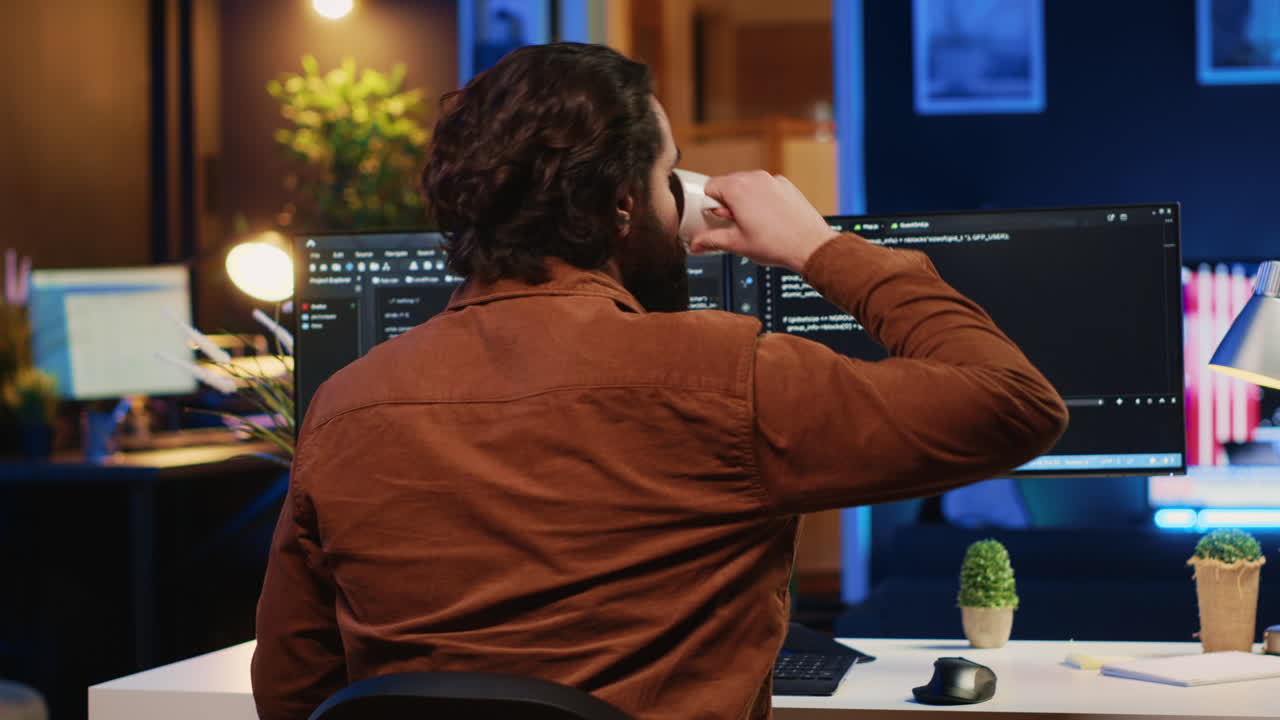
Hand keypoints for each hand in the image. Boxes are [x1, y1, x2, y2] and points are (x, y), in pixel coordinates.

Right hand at [688, 170, 838, 272]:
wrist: (810, 246)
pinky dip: (762, 200)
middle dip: (727, 204)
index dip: (709, 205)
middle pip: (728, 185)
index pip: (709, 187)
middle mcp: (755, 178)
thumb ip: (710, 240)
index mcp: (738, 189)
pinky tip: (768, 219)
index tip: (716, 218)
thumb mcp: (736, 244)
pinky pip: (765, 188)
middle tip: (735, 225)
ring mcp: (772, 180)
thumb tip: (696, 243)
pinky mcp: (785, 185)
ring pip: (747, 186)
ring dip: (744, 201)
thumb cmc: (777, 244)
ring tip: (753, 224)